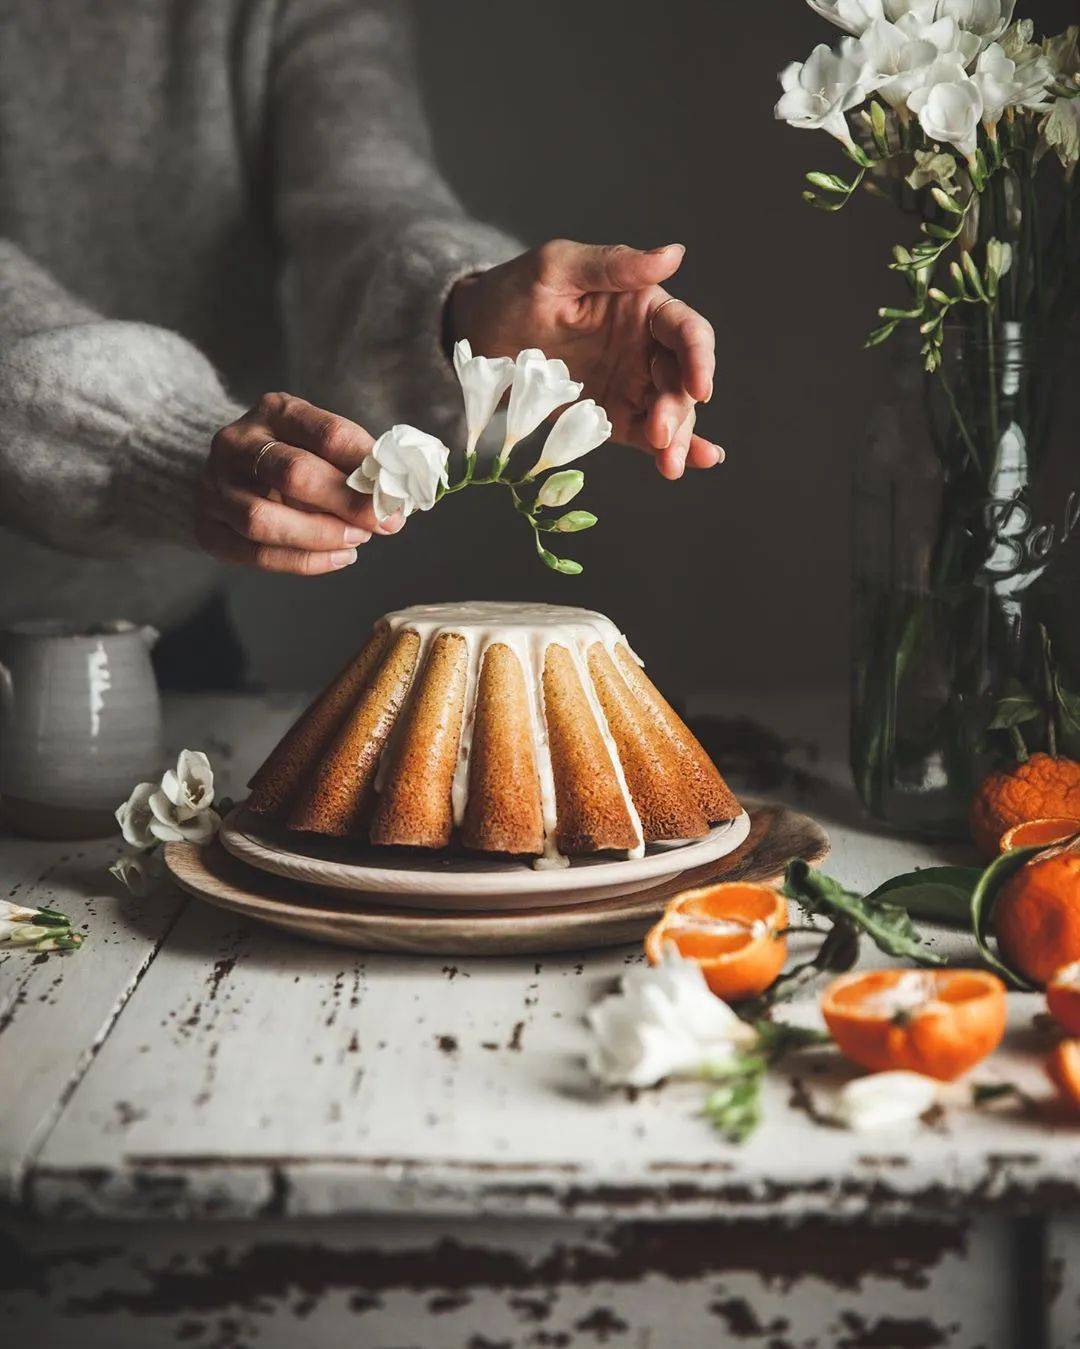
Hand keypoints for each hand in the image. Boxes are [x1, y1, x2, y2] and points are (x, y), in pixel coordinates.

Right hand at [196, 394, 402, 574]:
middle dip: (346, 503)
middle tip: (382, 523)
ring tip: (357, 540)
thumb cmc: (292, 456)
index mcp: (274, 412)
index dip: (366, 465)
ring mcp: (214, 487)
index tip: (396, 493)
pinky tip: (339, 557)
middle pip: (292, 474)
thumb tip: (397, 499)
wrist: (231, 471)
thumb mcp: (320, 443)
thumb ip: (355, 463)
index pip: (327, 434)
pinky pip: (255, 554)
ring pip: (263, 521)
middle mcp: (236, 444)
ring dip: (321, 536)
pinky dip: (304, 562)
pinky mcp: (208, 528)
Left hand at [450, 240, 720, 479]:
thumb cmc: (516, 290)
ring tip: (669, 466)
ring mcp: (630, 385)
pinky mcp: (610, 417)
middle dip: (678, 410)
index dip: (699, 358)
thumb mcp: (558, 268)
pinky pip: (643, 435)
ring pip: (668, 413)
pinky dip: (665, 452)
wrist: (478, 334)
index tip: (700, 387)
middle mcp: (644, 347)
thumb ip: (614, 265)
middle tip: (659, 434)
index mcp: (642, 307)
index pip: (686, 332)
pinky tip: (680, 466)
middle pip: (680, 381)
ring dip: (676, 440)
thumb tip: (674, 255)